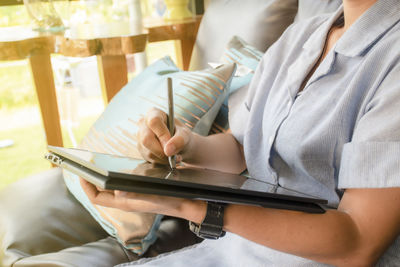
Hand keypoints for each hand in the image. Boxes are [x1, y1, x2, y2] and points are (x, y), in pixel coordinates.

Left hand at [79, 177, 205, 222]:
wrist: (186, 202)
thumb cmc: (170, 198)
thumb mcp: (152, 195)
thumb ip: (134, 194)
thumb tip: (116, 192)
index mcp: (125, 202)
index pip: (98, 198)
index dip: (87, 187)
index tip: (81, 173)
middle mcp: (126, 200)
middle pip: (101, 193)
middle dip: (92, 181)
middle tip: (87, 166)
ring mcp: (132, 196)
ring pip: (111, 189)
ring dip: (102, 179)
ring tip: (99, 165)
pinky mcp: (139, 192)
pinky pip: (121, 185)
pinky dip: (116, 177)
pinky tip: (120, 167)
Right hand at [137, 107, 192, 163]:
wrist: (180, 145)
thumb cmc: (181, 135)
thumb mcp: (185, 135)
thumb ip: (179, 140)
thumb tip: (168, 150)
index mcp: (154, 113)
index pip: (154, 122)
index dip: (162, 134)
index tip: (170, 144)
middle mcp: (143, 123)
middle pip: (146, 139)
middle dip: (162, 150)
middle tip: (174, 155)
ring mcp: (140, 136)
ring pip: (148, 151)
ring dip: (164, 158)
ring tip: (174, 156)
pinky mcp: (141, 148)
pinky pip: (149, 158)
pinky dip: (161, 161)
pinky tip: (167, 157)